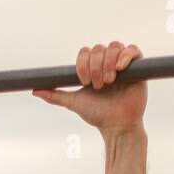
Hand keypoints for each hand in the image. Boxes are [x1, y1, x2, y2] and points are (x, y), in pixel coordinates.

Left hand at [32, 41, 146, 132]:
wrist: (116, 126)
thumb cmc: (97, 114)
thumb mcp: (73, 102)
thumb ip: (56, 95)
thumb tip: (35, 90)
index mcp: (93, 68)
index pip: (85, 52)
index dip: (83, 63)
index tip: (84, 81)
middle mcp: (107, 63)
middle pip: (99, 48)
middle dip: (95, 66)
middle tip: (98, 85)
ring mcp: (123, 64)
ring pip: (114, 46)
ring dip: (108, 63)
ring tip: (109, 82)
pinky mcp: (139, 67)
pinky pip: (132, 49)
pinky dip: (125, 56)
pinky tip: (120, 69)